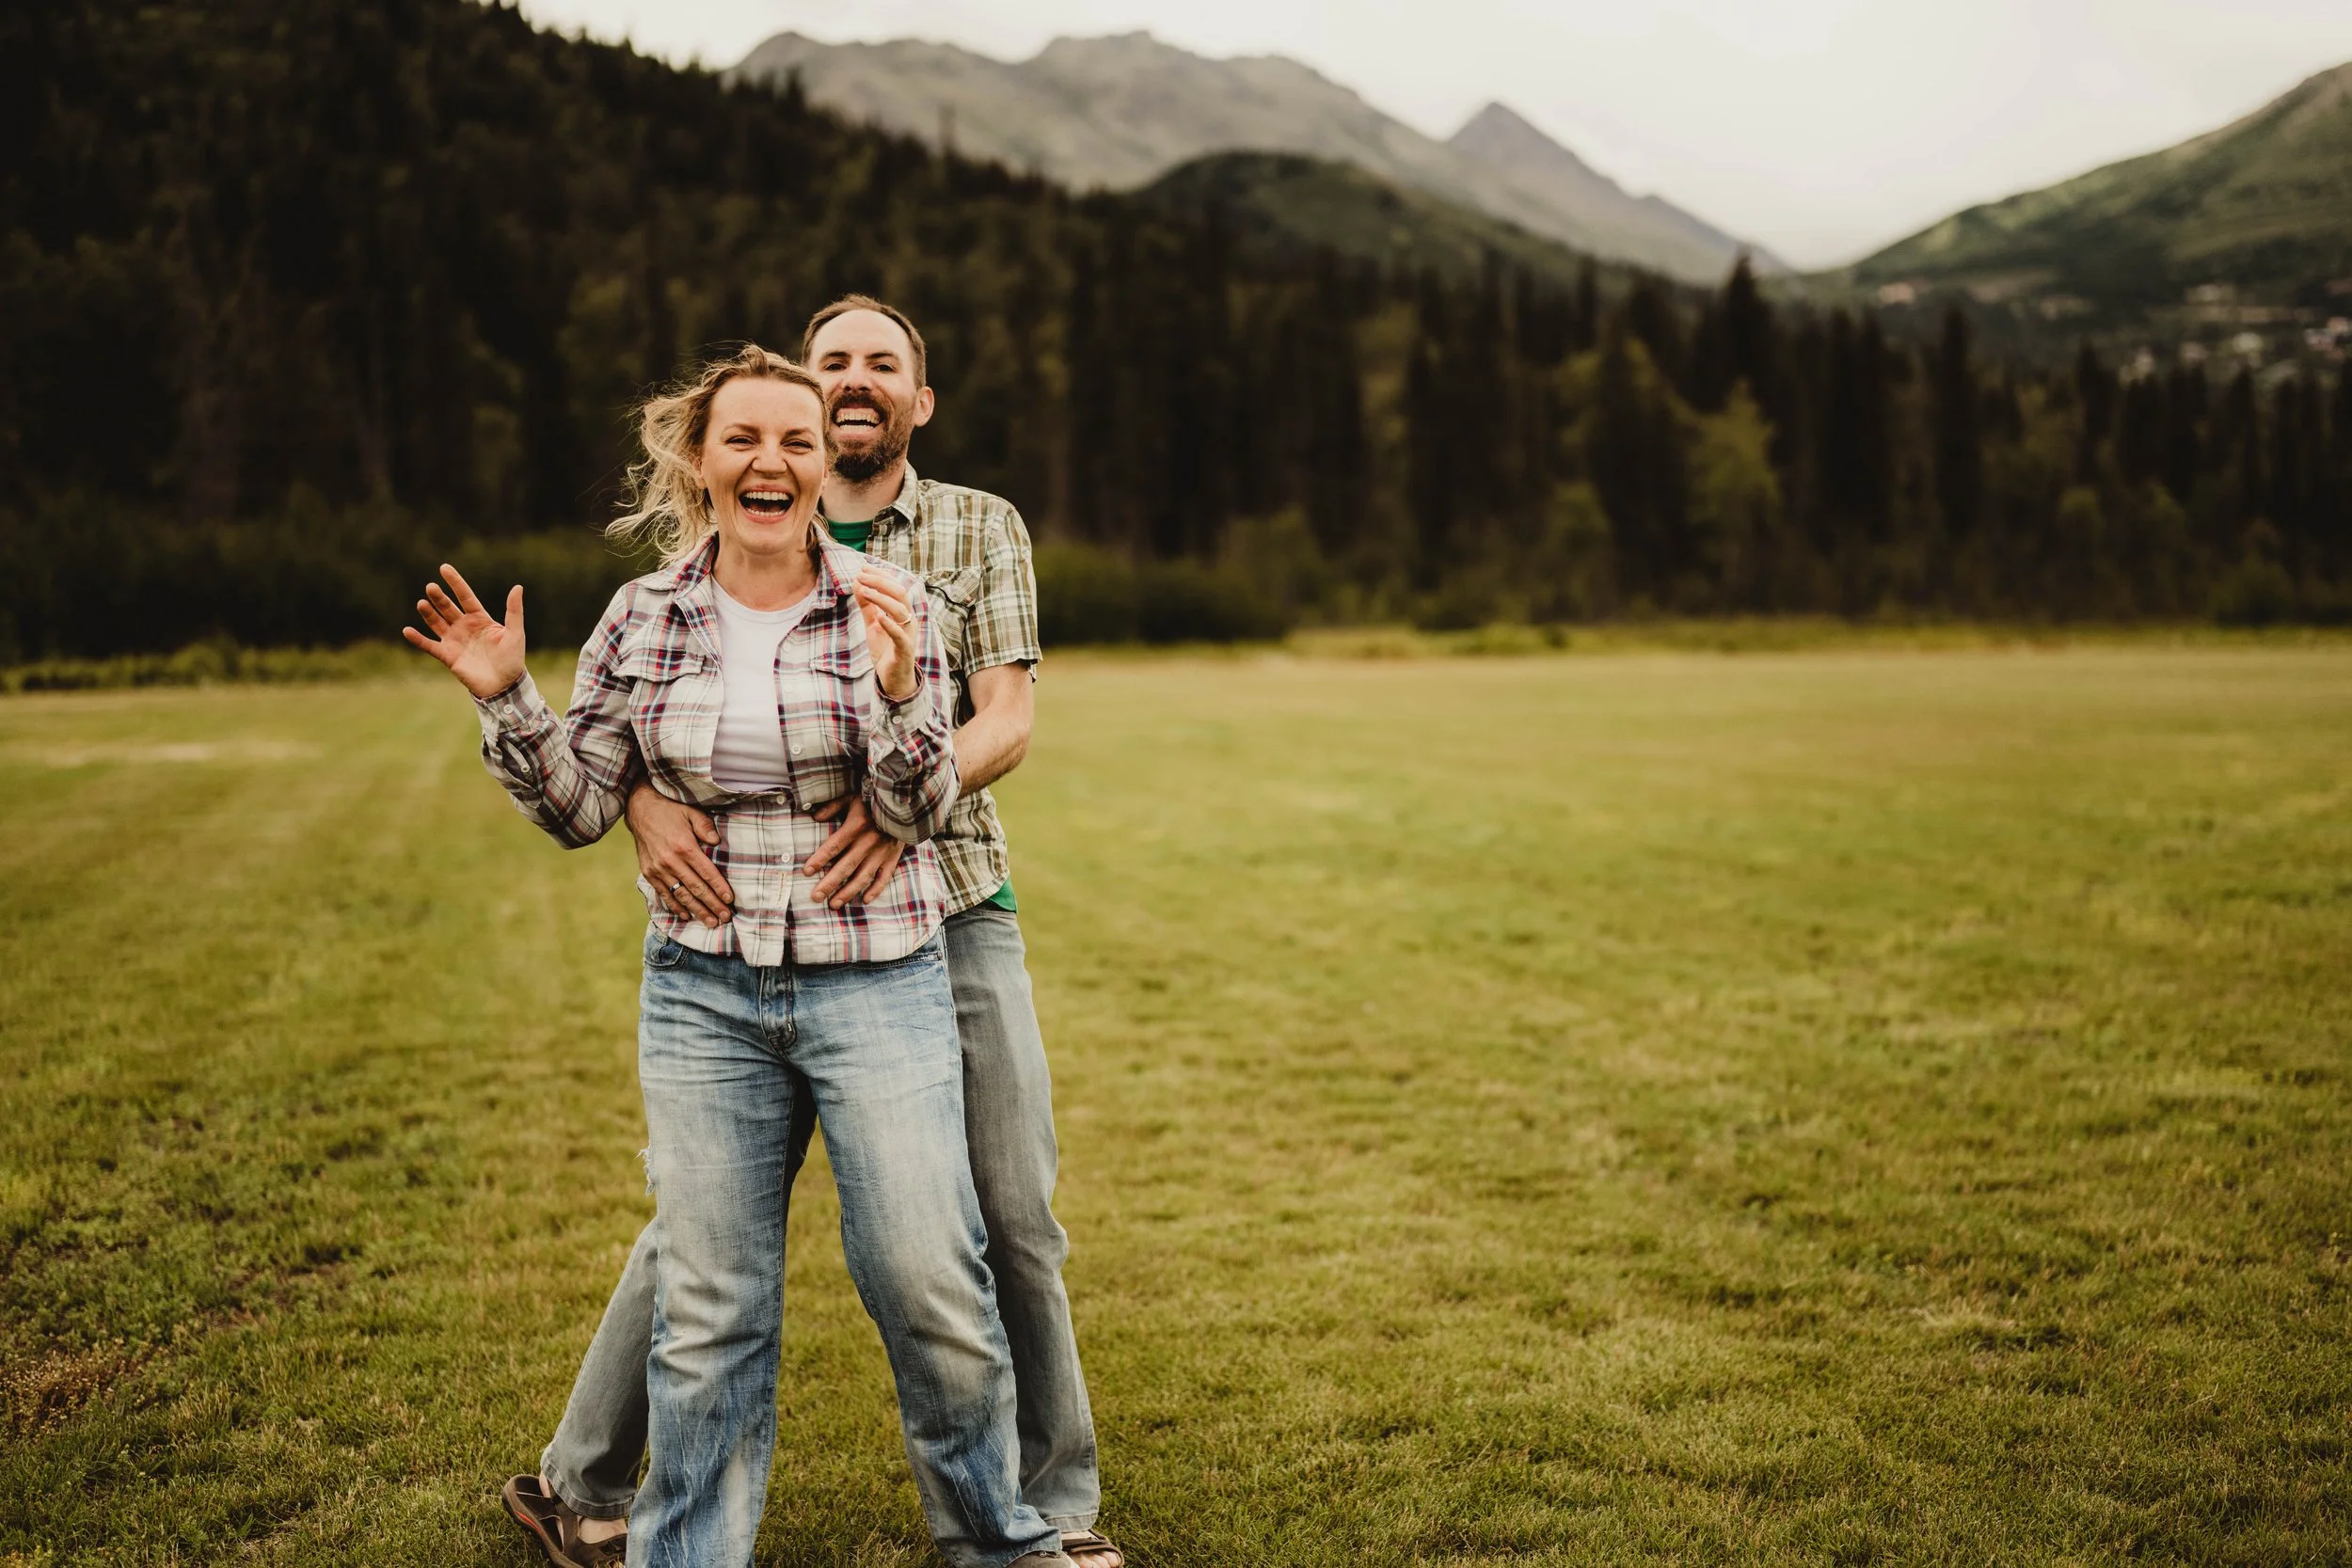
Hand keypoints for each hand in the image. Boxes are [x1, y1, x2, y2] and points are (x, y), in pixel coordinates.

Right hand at [403, 564, 526, 699]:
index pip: (465, 596)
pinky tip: (407, 631)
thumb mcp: (515, 632)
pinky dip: (418, 639)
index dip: (455, 582)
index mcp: (480, 618)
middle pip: (448, 607)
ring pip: (437, 622)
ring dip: (428, 613)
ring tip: (421, 603)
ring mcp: (454, 640)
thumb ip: (514, 611)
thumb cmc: (512, 659)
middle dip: (439, 597)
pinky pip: (429, 645)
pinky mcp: (447, 656)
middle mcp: (464, 626)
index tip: (444, 568)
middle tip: (431, 587)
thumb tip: (517, 587)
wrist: (504, 685)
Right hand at [628, 781, 733, 926]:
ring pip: (681, 895)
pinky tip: (686, 915)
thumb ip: (705, 826)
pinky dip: (675, 906)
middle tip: (725, 918)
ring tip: (711, 922)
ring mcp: (658, 869)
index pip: (706, 872)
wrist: (640, 810)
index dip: (719, 888)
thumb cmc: (671, 811)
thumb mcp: (691, 812)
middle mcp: (670, 861)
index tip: (730, 900)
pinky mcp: (649, 873)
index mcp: (684, 846)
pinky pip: (664, 894)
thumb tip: (717, 841)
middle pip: (696, 888)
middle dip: (712, 905)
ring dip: (697, 911)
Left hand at [804, 796, 906, 907]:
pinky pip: (884, 878)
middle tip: (816, 897)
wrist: (906, 804)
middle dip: (829, 883)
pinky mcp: (892, 858)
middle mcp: (868, 843)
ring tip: (834, 904)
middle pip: (845, 867)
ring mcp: (881, 853)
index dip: (819, 860)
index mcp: (856, 826)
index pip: (833, 846)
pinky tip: (865, 900)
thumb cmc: (874, 800)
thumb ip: (833, 807)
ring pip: (863, 877)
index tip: (807, 872)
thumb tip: (815, 817)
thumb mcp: (852, 798)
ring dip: (848, 892)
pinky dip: (876, 890)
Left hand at [854, 568, 919, 702]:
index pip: (895, 587)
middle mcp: (909, 620)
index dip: (881, 575)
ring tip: (865, 591)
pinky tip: (879, 616)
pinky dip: (890, 624)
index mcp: (903, 612)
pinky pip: (900, 635)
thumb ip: (867, 605)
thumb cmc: (886, 650)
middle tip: (862, 575)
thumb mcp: (873, 623)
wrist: (894, 679)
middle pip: (900, 593)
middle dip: (881, 582)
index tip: (863, 568)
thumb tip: (858, 582)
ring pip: (901, 610)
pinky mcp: (905, 650)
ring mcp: (908, 634)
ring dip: (882, 598)